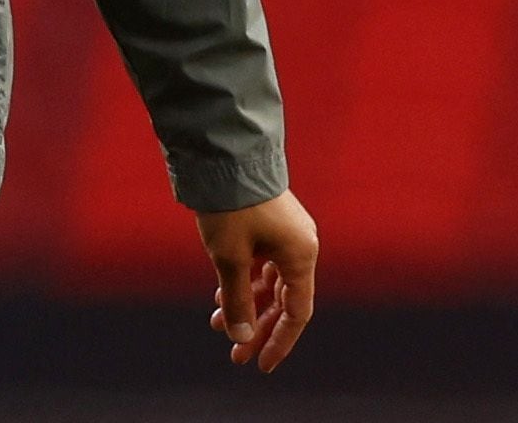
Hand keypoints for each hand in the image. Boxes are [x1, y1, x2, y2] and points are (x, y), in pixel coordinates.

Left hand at [198, 188, 317, 372]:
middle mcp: (299, 246)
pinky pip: (260, 263)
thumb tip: (241, 336)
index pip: (297, 313)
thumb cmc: (230, 204)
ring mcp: (284, 234)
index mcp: (301, 256)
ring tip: (216, 323)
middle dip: (257, 327)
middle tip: (234, 353)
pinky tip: (219, 295)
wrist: (223, 152)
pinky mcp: (268, 224)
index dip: (279, 341)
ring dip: (245, 304)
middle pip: (282, 300)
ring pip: (268, 282)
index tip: (260, 363)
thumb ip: (237, 300)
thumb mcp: (229, 257)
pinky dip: (242, 281)